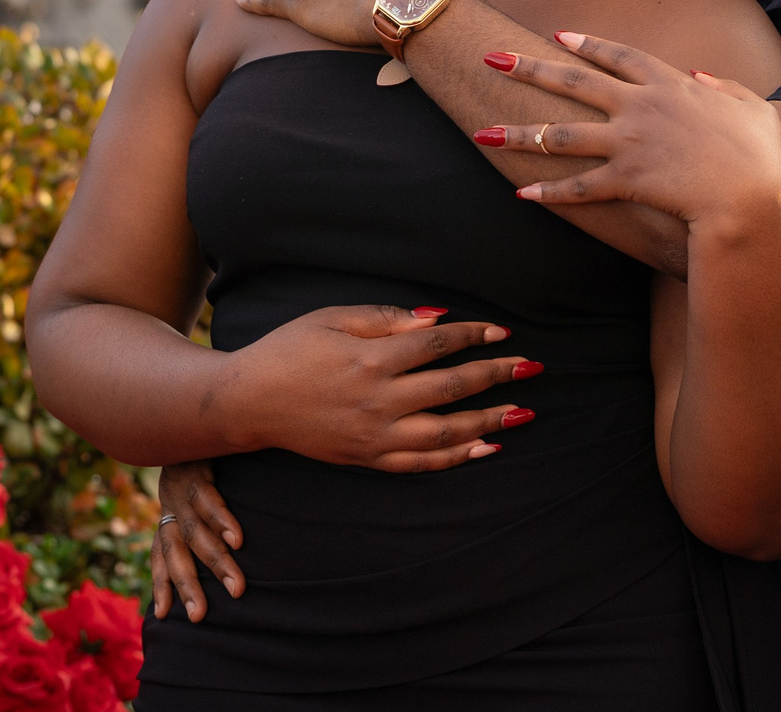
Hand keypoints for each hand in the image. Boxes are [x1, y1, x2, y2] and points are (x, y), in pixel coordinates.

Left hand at [152, 461, 243, 621]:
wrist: (193, 401)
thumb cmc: (202, 448)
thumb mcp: (196, 480)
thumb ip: (204, 510)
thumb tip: (226, 542)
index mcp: (169, 508)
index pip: (160, 552)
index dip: (161, 581)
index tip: (165, 615)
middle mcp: (170, 500)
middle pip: (175, 551)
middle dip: (187, 584)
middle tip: (200, 616)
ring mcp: (181, 486)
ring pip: (195, 531)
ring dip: (215, 561)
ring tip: (236, 587)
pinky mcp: (197, 467)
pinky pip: (208, 498)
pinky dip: (221, 519)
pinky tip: (237, 540)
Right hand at [210, 303, 538, 470]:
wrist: (249, 402)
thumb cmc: (289, 350)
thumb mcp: (332, 317)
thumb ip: (386, 318)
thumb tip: (437, 319)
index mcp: (370, 358)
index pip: (437, 345)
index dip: (473, 336)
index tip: (500, 331)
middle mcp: (378, 400)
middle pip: (452, 387)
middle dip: (497, 376)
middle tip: (531, 368)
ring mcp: (375, 435)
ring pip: (446, 432)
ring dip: (489, 421)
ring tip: (522, 411)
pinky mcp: (368, 459)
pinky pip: (423, 463)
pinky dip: (458, 457)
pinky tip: (486, 447)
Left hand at [478, 34, 780, 235]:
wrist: (751, 197)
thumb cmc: (762, 156)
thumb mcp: (753, 108)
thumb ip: (726, 88)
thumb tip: (701, 77)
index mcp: (670, 85)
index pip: (619, 56)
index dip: (588, 45)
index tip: (559, 37)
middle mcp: (640, 107)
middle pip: (574, 83)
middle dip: (529, 69)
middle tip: (492, 58)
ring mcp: (628, 143)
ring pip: (561, 135)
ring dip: (519, 133)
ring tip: (482, 131)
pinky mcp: (625, 180)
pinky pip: (579, 186)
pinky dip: (550, 191)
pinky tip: (522, 192)